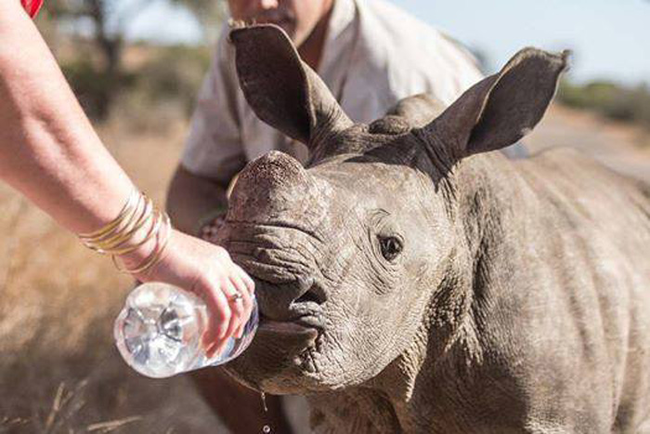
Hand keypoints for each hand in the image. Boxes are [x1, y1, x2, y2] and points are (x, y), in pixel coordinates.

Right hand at [120, 229, 254, 357]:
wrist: (142, 238)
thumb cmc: (149, 251)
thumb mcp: (176, 266)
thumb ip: (181, 280)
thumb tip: (170, 298)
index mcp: (220, 258)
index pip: (243, 285)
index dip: (243, 308)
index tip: (233, 327)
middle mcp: (224, 264)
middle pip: (244, 299)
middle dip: (238, 325)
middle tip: (225, 343)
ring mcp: (217, 271)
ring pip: (235, 310)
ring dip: (225, 335)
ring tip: (211, 349)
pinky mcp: (206, 280)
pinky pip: (221, 312)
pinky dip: (217, 331)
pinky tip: (207, 342)